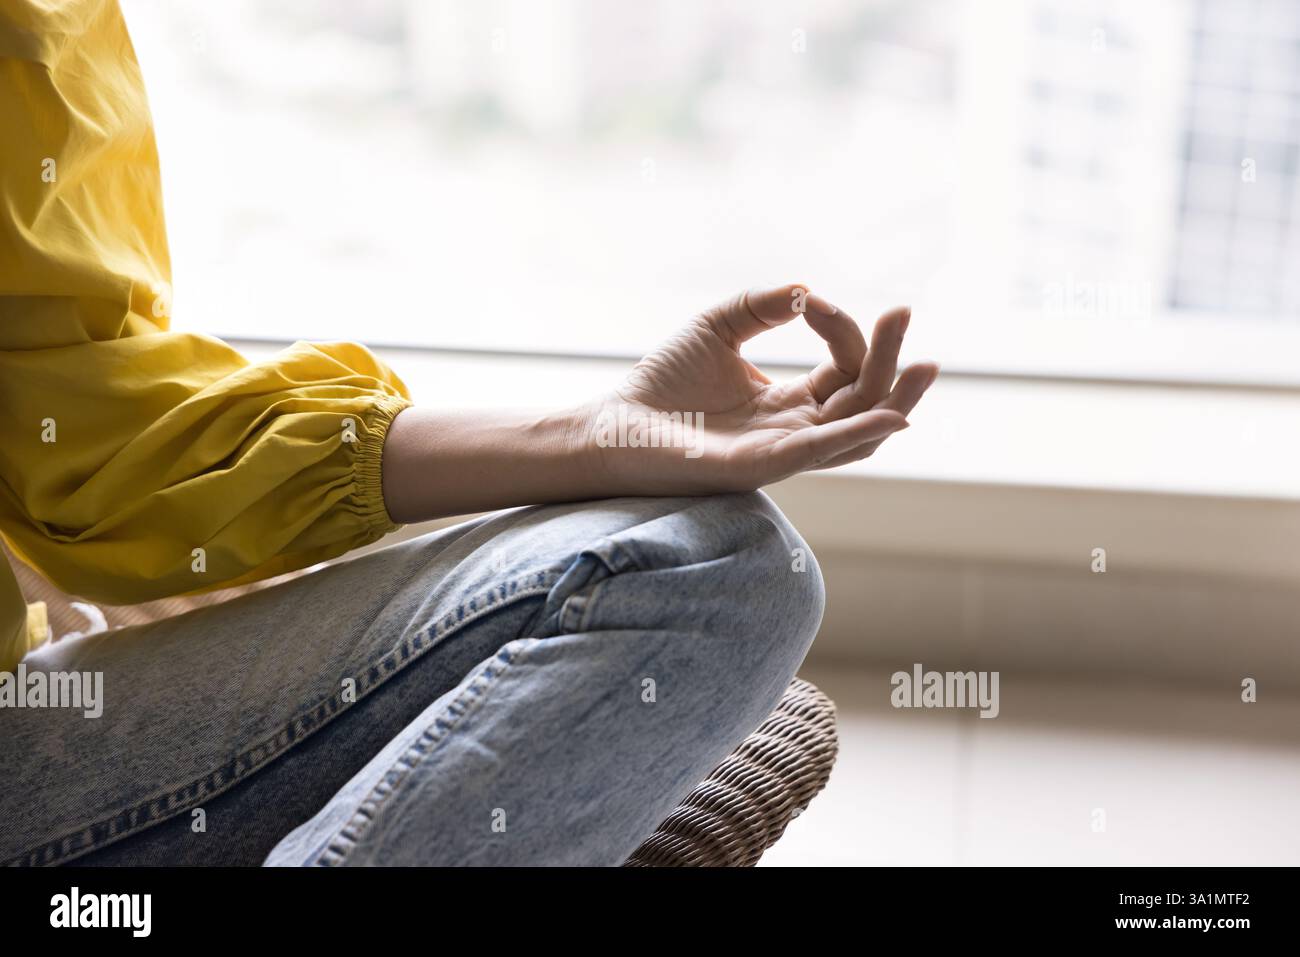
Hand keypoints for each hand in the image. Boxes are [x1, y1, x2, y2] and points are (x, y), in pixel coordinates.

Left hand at [584, 284, 939, 495]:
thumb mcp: (717, 326)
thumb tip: (806, 289)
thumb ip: (761, 305)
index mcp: (791, 403)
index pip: (843, 365)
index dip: (838, 327)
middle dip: (889, 355)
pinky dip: (857, 434)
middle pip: (865, 399)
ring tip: (926, 366)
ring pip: (858, 433)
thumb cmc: (661, 384)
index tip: (809, 298)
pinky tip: (890, 414)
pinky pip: (819, 454)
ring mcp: (782, 451)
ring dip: (895, 399)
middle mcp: (796, 431)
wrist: (613, 425)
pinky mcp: (759, 466)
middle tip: (903, 310)